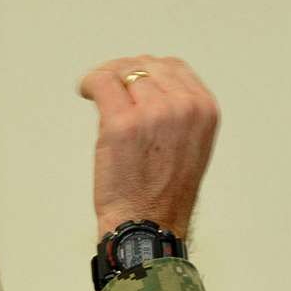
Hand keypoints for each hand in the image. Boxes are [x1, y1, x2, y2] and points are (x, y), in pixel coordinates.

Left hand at [78, 55, 219, 240]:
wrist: (149, 225)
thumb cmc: (164, 192)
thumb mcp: (189, 143)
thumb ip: (177, 111)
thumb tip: (144, 82)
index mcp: (204, 110)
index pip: (174, 68)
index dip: (147, 69)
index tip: (130, 79)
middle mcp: (184, 107)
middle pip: (147, 65)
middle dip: (125, 71)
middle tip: (108, 85)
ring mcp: (154, 113)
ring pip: (124, 73)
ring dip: (106, 78)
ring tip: (96, 91)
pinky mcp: (123, 124)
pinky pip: (102, 83)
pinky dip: (90, 82)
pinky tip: (86, 91)